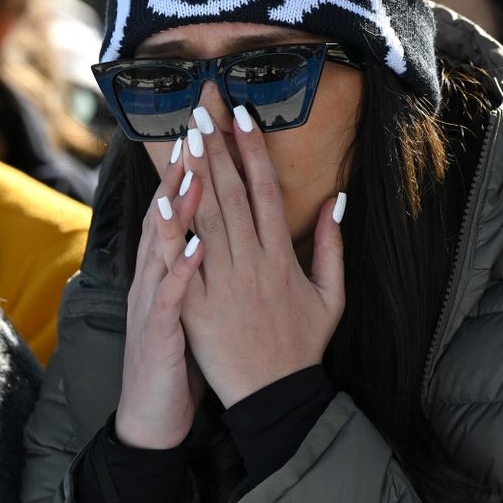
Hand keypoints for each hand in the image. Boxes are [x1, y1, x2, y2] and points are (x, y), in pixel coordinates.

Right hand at [115, 147, 207, 448]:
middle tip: (194, 129)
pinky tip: (194, 247)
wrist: (151, 416)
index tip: (204, 130)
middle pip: (165, 216)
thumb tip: (209, 232)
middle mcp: (154, 277)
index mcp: (166, 269)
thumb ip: (196, 267)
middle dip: (180, 171)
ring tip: (191, 175)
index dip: (188, 170)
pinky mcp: (160, 333)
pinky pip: (172, 298)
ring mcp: (154, 303)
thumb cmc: (175, 360)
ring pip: (162, 248)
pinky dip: (182, 270)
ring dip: (176, 212)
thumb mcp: (187, 307)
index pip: (176, 210)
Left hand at [179, 106, 345, 406]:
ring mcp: (225, 282)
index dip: (253, 150)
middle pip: (233, 192)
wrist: (274, 397)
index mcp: (282, 256)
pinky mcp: (199, 304)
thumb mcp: (331, 296)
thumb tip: (336, 200)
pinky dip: (177, 226)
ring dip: (197, 170)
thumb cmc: (302, 346)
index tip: (242, 115)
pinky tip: (166, 194)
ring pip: (209, 216)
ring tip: (187, 131)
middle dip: (217, 145)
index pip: (266, 190)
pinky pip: (186, 259)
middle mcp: (253, 261)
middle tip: (204, 104)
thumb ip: (331, 245)